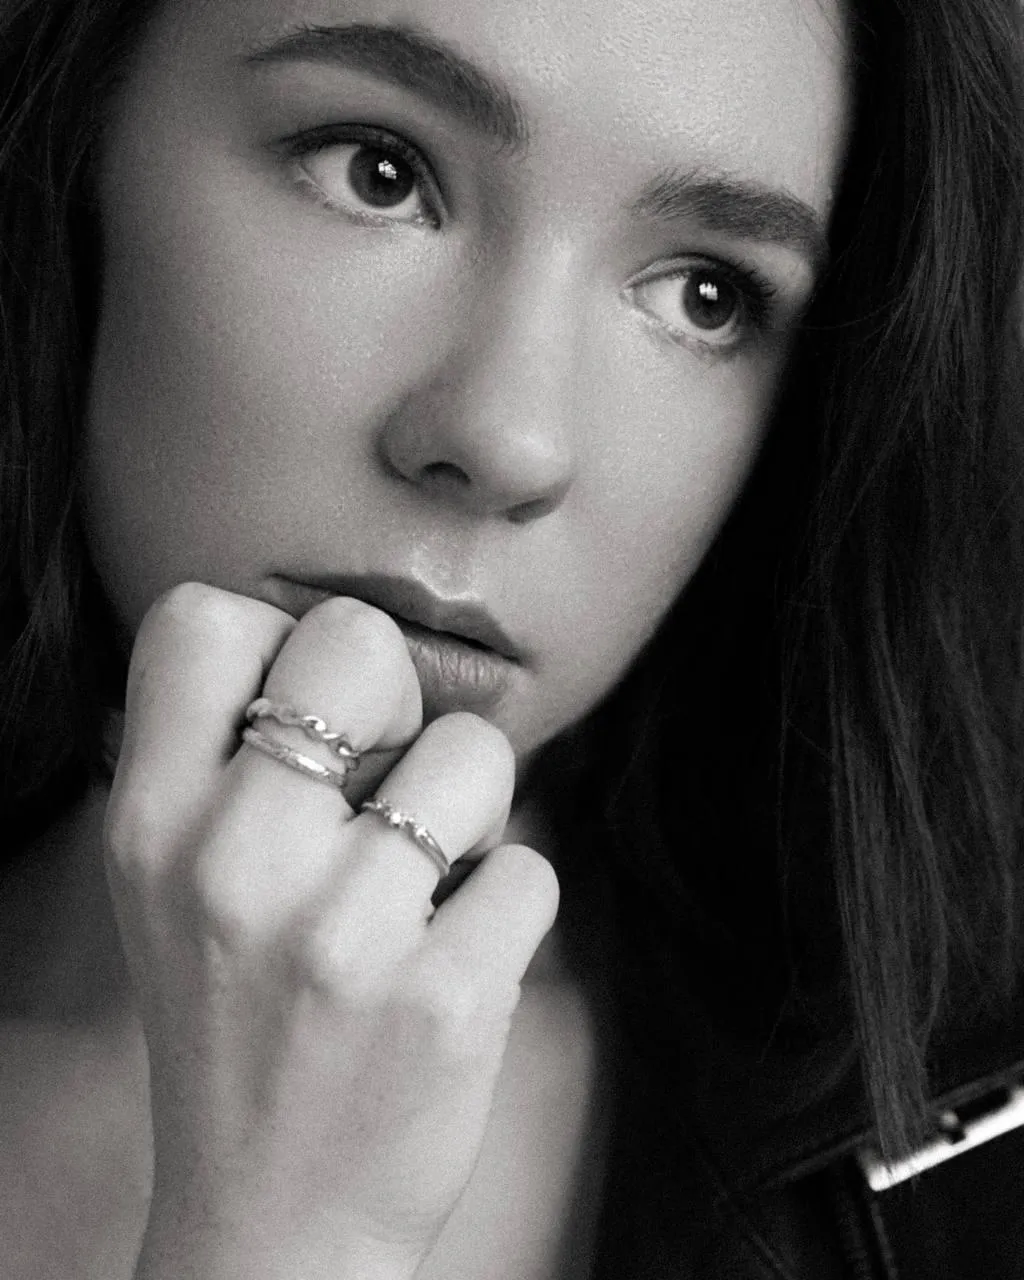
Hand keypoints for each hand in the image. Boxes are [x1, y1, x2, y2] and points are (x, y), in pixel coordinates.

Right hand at [103, 583, 559, 1279]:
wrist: (272, 1215)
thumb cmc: (236, 1023)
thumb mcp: (169, 885)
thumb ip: (226, 760)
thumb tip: (356, 653)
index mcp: (153, 822)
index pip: (205, 619)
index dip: (280, 647)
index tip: (310, 723)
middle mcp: (235, 861)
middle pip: (359, 643)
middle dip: (398, 700)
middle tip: (387, 784)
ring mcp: (343, 931)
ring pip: (476, 752)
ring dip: (469, 814)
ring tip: (421, 887)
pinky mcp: (445, 994)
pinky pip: (532, 865)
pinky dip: (508, 903)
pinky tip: (450, 956)